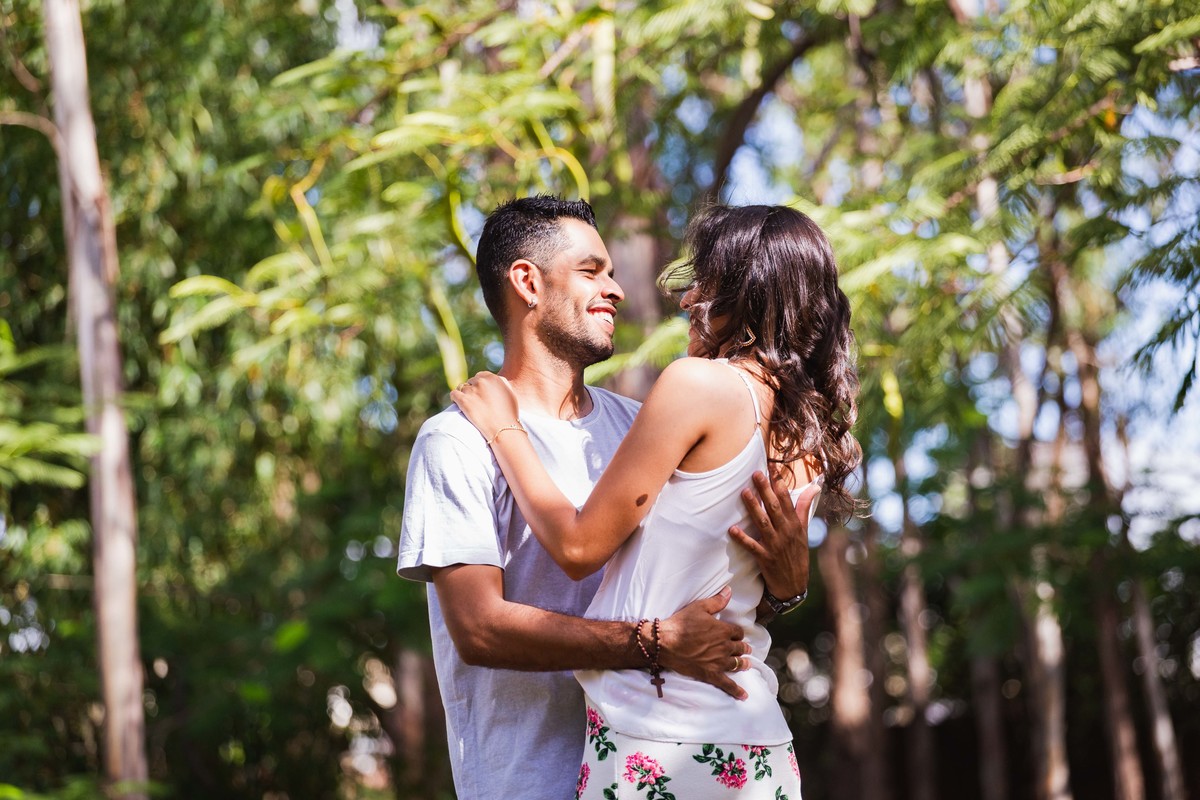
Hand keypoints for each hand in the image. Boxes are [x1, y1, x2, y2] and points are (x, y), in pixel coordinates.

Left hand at [450, 372, 520, 442]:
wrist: (503, 429)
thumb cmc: (509, 414)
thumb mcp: (510, 393)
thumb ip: (502, 382)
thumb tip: (495, 378)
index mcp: (493, 378)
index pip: (481, 376)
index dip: (479, 384)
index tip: (480, 392)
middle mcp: (482, 382)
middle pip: (471, 381)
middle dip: (472, 389)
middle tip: (475, 400)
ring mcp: (471, 391)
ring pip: (462, 387)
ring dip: (464, 394)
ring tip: (467, 404)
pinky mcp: (463, 400)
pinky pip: (454, 394)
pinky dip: (455, 398)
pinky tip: (458, 403)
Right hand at [657, 587, 749, 699]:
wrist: (665, 643)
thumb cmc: (681, 623)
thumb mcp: (699, 607)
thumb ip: (717, 601)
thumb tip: (729, 591)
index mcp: (723, 630)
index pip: (738, 632)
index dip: (737, 633)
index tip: (736, 635)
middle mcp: (724, 647)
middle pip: (740, 648)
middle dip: (743, 648)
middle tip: (745, 649)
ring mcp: (718, 662)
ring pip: (737, 664)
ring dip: (743, 664)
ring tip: (747, 665)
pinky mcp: (710, 674)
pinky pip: (727, 684)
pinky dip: (737, 691)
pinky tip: (744, 696)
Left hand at [729, 470, 821, 599]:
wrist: (794, 586)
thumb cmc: (797, 554)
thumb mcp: (804, 531)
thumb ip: (804, 507)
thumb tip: (815, 486)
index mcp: (795, 525)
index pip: (788, 501)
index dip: (780, 485)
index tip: (772, 469)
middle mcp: (786, 533)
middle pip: (775, 508)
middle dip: (765, 491)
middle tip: (755, 474)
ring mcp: (775, 546)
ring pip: (763, 523)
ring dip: (753, 508)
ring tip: (744, 493)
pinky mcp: (765, 558)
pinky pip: (752, 546)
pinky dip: (742, 539)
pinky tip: (732, 529)